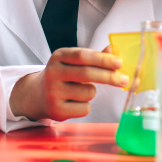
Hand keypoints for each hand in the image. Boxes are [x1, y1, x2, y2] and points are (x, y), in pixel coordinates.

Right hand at [9, 48, 129, 121]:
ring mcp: (53, 92)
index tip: (119, 63)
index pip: (83, 56)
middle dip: (109, 77)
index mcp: (58, 56)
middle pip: (87, 74)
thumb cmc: (63, 75)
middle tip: (124, 80)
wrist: (38, 95)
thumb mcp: (74, 62)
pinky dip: (86, 106)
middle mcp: (52, 73)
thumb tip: (114, 51)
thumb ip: (94, 57)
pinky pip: (84, 108)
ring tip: (81, 91)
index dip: (102, 59)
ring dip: (92, 92)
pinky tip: (74, 102)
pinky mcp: (56, 110)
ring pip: (88, 93)